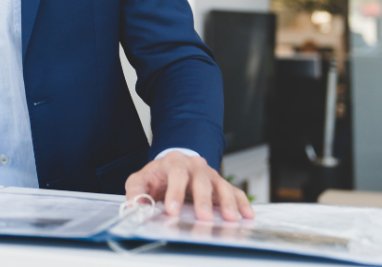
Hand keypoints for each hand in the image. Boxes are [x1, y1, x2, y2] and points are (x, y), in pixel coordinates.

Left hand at [125, 151, 253, 221]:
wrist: (173, 165)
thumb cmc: (158, 175)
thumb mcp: (141, 179)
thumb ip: (136, 191)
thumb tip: (133, 206)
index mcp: (174, 162)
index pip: (176, 175)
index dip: (175, 193)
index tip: (173, 211)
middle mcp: (195, 165)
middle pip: (201, 180)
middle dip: (202, 200)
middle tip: (203, 218)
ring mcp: (210, 174)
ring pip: (221, 185)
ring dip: (226, 202)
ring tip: (230, 218)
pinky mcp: (220, 184)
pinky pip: (234, 192)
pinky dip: (242, 202)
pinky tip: (247, 214)